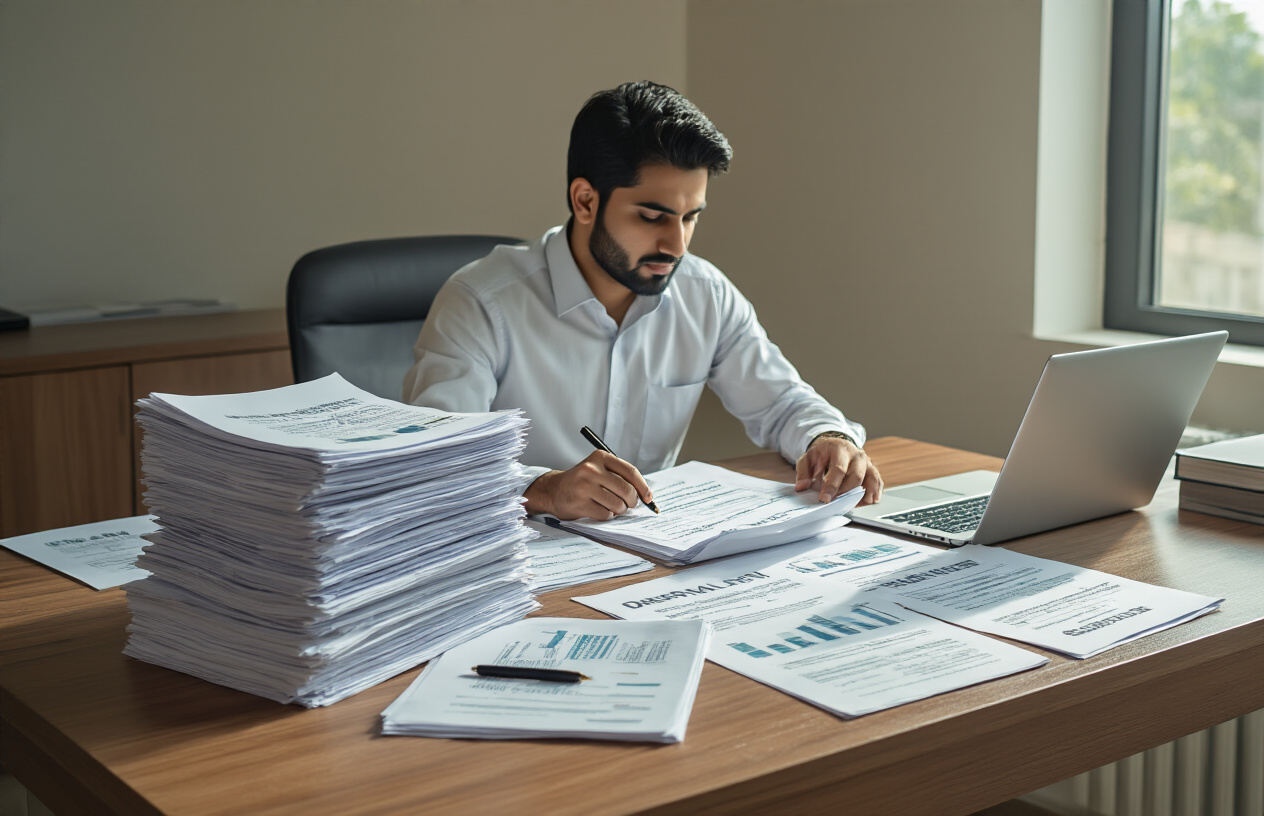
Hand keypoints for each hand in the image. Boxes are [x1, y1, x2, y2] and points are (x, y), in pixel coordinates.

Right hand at [523, 451, 654, 519]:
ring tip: (612, 507)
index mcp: (600, 457)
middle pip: (626, 490)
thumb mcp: (598, 469)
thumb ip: (619, 476)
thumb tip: (645, 494)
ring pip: (617, 504)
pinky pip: (605, 514)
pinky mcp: (579, 503)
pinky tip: (599, 510)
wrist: (554, 490)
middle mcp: (591, 469)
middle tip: (629, 505)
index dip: (643, 487)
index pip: (630, 472)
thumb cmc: (582, 482)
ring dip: (619, 510)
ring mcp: (584, 486)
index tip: (648, 497)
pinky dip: (607, 516)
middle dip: (632, 502)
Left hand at [794, 436, 882, 504]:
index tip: (824, 499)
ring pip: (870, 478)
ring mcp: (866, 462)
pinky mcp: (871, 469)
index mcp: (840, 449)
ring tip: (856, 504)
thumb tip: (801, 486)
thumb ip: (803, 472)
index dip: (832, 486)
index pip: (838, 469)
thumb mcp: (808, 458)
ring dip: (864, 494)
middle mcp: (856, 455)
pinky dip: (875, 492)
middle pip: (856, 476)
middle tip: (835, 503)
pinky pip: (877, 481)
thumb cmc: (822, 454)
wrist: (835, 445)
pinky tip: (869, 500)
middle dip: (846, 492)